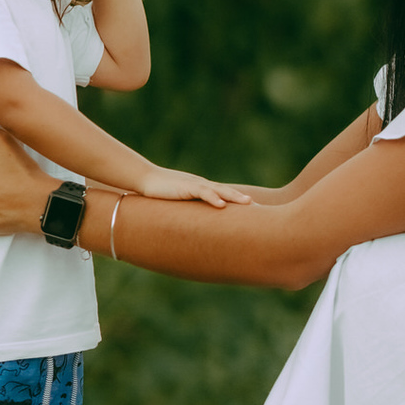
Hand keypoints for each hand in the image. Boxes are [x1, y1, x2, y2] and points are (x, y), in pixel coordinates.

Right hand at [137, 167, 252, 207]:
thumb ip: (191, 209)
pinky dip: (212, 198)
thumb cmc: (162, 192)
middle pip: (227, 191)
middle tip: (258, 206)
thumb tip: (198, 225)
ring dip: (234, 197)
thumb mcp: (181, 202)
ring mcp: (194, 185)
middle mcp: (202, 186)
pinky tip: (222, 205)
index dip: (238, 200)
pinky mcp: (185, 188)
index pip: (225, 194)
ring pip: (219, 190)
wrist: (146, 179)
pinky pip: (202, 192)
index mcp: (203, 189)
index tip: (254, 208)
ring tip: (248, 203)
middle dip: (242, 199)